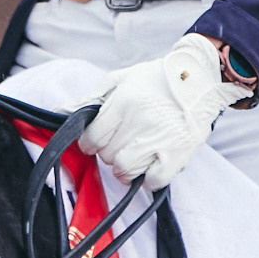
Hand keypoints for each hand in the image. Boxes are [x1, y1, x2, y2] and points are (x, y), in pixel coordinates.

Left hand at [76, 34, 254, 188]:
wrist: (201, 77)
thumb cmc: (155, 79)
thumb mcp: (120, 80)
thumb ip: (89, 98)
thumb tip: (57, 111)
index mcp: (125, 102)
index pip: (92, 138)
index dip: (89, 143)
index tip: (96, 140)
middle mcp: (142, 121)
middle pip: (108, 155)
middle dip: (109, 151)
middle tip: (121, 141)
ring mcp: (162, 138)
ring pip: (126, 170)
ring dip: (125, 167)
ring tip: (133, 153)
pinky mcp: (180, 152)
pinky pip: (154, 180)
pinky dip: (148, 178)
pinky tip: (149, 165)